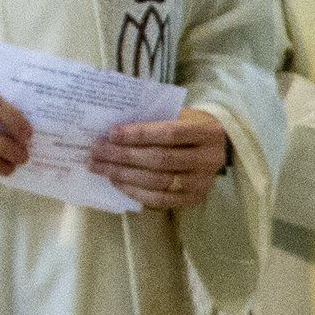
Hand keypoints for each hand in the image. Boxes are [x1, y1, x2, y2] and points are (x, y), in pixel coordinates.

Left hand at [89, 108, 228, 209]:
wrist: (217, 147)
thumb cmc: (191, 126)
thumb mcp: (181, 115)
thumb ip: (156, 120)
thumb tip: (115, 132)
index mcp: (208, 132)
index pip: (170, 133)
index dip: (139, 134)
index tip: (112, 133)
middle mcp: (208, 159)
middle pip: (160, 159)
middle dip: (124, 156)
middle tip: (97, 151)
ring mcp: (201, 183)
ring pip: (157, 182)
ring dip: (123, 175)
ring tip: (101, 167)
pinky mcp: (193, 199)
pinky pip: (159, 199)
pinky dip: (135, 191)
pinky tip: (117, 182)